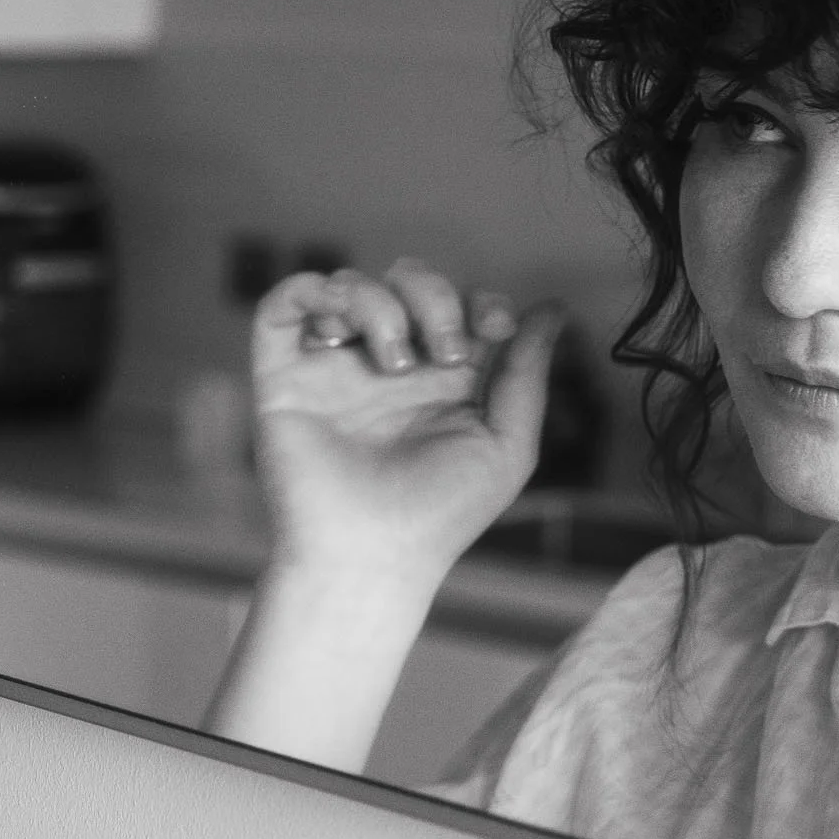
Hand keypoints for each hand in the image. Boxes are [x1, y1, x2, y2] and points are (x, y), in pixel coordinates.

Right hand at [252, 258, 560, 589]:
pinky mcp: (285, 374)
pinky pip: (286, 303)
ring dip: (381, 304)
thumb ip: (526, 374)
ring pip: (352, 284)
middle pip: (408, 280)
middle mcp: (388, 366)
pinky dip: (313, 293)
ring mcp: (336, 367)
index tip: (493, 330)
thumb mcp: (507, 445)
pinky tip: (339, 331)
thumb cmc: (441, 516)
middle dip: (434, 297)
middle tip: (445, 352)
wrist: (371, 558)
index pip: (460, 305)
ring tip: (395, 361)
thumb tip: (553, 308)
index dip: (480, 302)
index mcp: (443, 379)